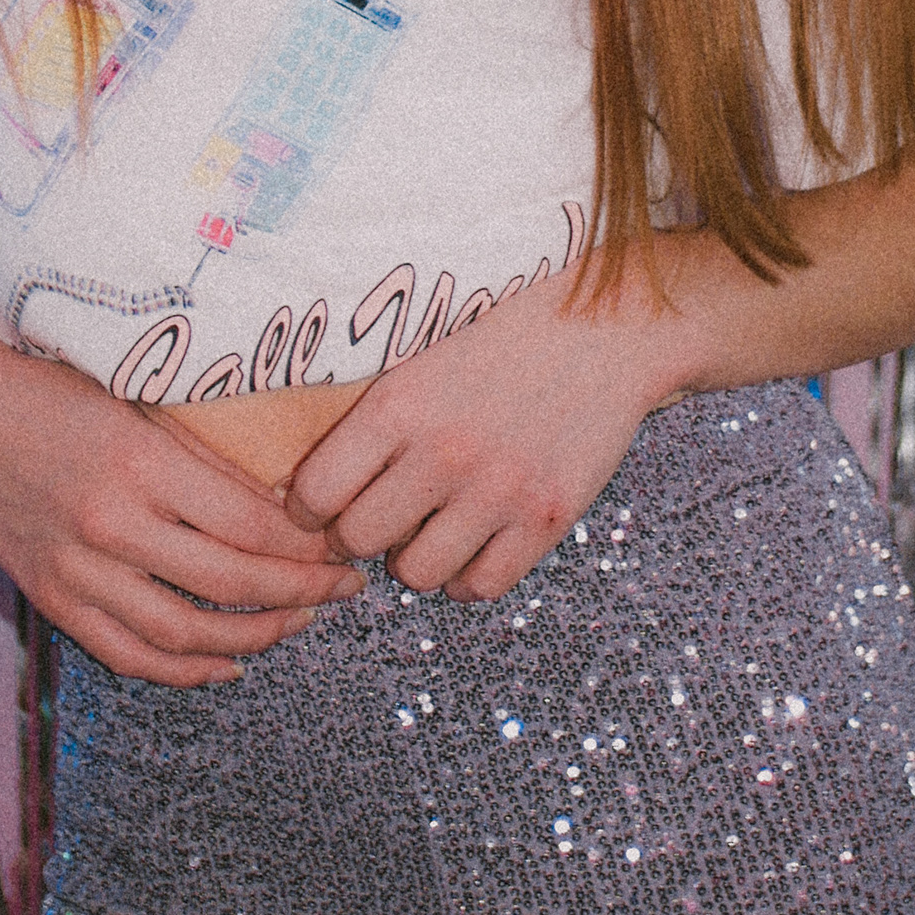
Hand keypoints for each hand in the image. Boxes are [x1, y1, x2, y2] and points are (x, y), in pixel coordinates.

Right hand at [0, 119, 362, 691]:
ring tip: (296, 625)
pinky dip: (183, 670)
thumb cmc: (55, 392)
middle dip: (303, 593)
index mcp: (142, 463)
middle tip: (343, 590)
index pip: (253, 525)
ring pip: (187, 632)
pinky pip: (128, 653)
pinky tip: (225, 663)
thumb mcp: (139, 407)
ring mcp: (78, 568)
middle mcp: (112, 523)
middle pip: (233, 581)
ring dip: (254, 636)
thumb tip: (286, 508)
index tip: (343, 549)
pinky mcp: (52, 596)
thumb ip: (204, 461)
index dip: (309, 548)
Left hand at [283, 264, 675, 602]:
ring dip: (414, 559)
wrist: (605, 328)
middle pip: (358, 540)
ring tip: (428, 530)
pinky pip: (482, 586)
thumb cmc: (502, 338)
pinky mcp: (548, 517)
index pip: (315, 494)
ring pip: (416, 574)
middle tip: (377, 519)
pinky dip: (467, 577)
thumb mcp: (422, 357)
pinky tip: (471, 547)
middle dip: (359, 536)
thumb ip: (373, 415)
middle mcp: (443, 453)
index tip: (320, 507)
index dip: (308, 510)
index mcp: (399, 406)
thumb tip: (312, 486)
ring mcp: (498, 490)